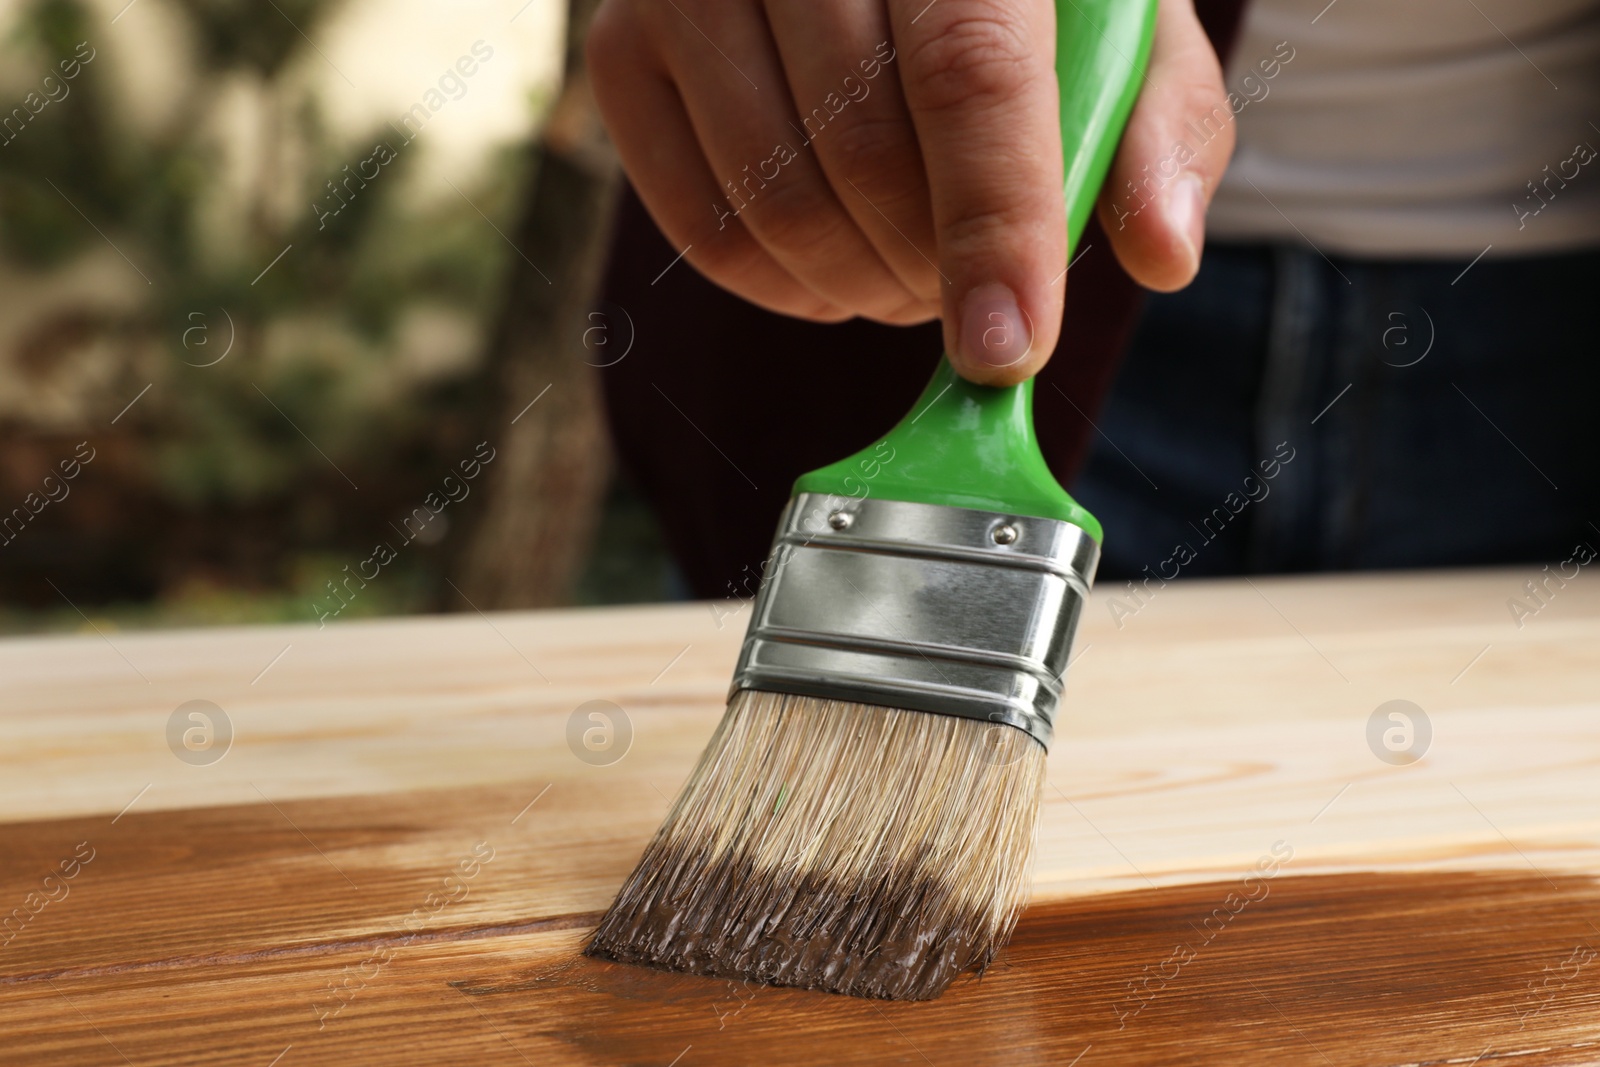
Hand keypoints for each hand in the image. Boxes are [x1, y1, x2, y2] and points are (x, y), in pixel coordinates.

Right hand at [588, 0, 1234, 384]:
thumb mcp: (1112, 19)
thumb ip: (1155, 124)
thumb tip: (1162, 253)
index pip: (966, 71)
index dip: (991, 222)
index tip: (1006, 349)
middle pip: (863, 152)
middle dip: (930, 270)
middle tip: (975, 296)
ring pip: (772, 201)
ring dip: (860, 288)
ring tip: (914, 275)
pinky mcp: (624, 49)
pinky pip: (699, 226)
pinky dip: (783, 288)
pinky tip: (837, 268)